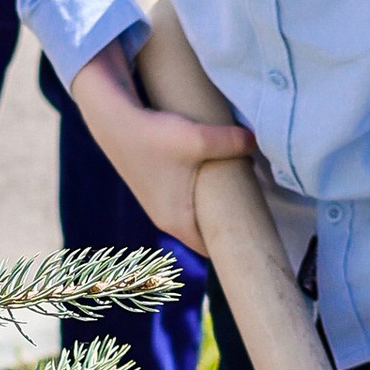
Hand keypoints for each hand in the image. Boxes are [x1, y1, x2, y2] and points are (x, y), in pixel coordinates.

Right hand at [68, 39, 251, 253]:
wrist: (113, 120)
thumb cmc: (154, 137)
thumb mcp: (198, 138)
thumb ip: (232, 142)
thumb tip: (255, 141)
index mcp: (178, 222)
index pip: (213, 249)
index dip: (234, 245)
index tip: (257, 235)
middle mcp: (167, 219)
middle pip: (206, 231)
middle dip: (228, 222)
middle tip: (256, 207)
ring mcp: (159, 204)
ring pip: (196, 213)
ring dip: (214, 205)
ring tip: (240, 190)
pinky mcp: (156, 187)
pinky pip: (186, 199)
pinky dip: (200, 193)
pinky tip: (214, 174)